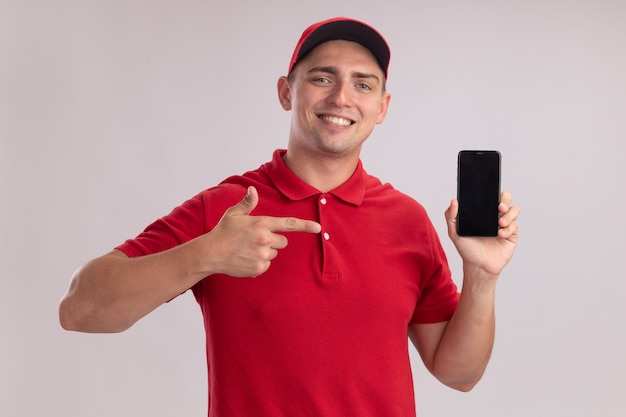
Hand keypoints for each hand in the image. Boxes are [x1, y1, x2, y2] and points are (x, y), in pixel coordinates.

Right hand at [201, 186, 320, 277]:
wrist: (210, 254)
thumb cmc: (222, 232)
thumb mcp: (234, 214)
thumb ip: (247, 203)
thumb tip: (253, 190)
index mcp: (261, 224)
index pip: (289, 224)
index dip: (305, 226)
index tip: (318, 228)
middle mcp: (265, 240)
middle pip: (283, 242)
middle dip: (273, 240)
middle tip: (255, 239)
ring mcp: (262, 255)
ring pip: (274, 253)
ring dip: (265, 251)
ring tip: (247, 249)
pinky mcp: (259, 268)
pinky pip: (266, 264)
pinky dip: (259, 262)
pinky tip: (245, 258)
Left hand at [445, 191, 519, 276]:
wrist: (477, 266)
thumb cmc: (467, 249)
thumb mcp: (454, 233)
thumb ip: (451, 216)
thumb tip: (453, 200)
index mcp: (483, 212)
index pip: (491, 195)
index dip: (493, 191)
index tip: (490, 193)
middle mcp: (495, 215)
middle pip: (506, 199)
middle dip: (506, 199)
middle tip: (499, 207)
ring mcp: (505, 225)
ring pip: (514, 210)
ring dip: (509, 215)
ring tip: (499, 223)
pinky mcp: (511, 235)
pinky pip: (515, 226)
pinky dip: (508, 229)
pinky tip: (500, 234)